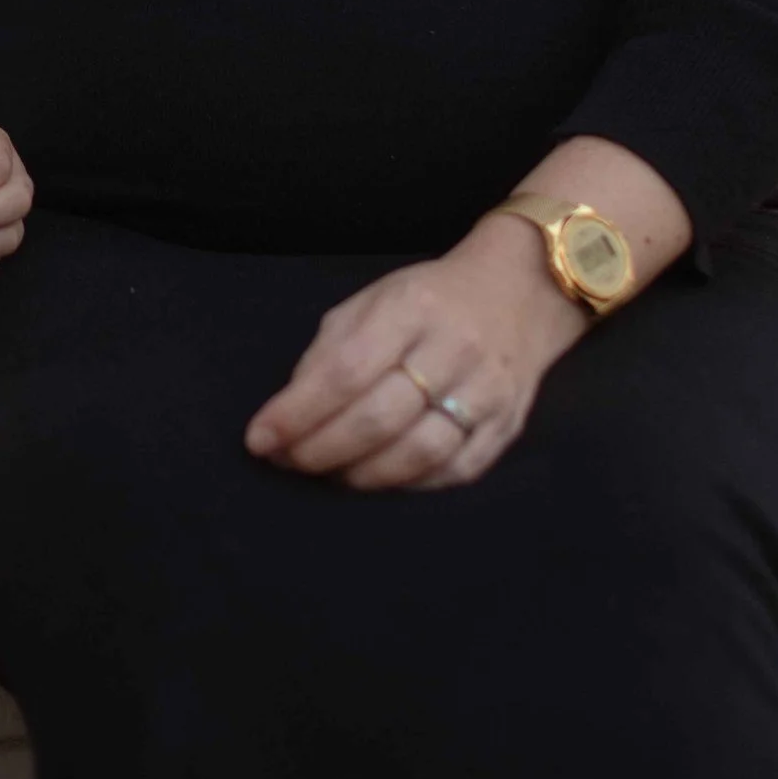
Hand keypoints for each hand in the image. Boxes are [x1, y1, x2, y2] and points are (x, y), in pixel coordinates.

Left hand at [245, 210, 586, 491]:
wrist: (517, 293)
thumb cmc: (429, 301)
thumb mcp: (371, 302)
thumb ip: (328, 353)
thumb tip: (287, 415)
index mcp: (411, 308)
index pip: (345, 370)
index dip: (297, 412)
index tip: (260, 438)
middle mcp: (455, 348)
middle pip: (379, 417)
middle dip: (321, 449)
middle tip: (289, 462)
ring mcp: (487, 390)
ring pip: (419, 452)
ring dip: (363, 474)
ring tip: (331, 473)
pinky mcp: (507, 424)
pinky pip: (454, 471)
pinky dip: (409, 485)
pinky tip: (380, 477)